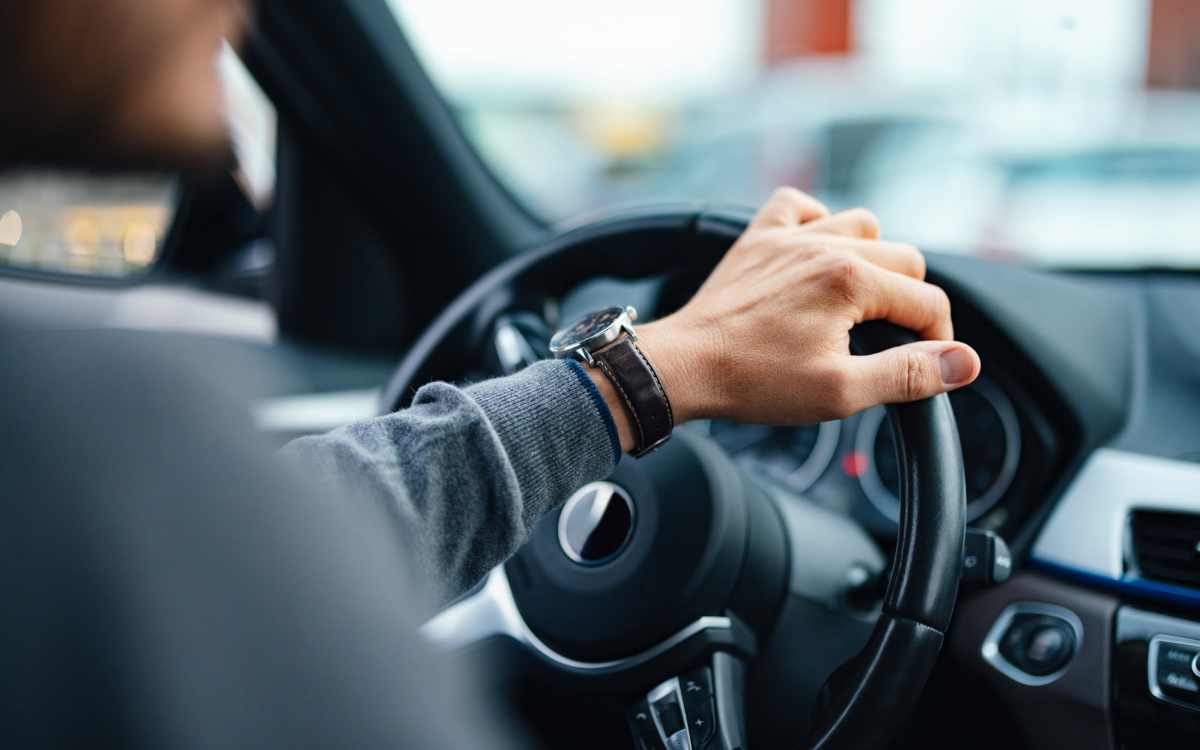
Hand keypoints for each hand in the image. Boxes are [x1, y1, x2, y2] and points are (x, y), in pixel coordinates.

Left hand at [625, 188, 979, 441]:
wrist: (683, 367)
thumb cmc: (754, 381)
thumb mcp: (840, 391)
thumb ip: (908, 373)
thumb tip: (964, 362)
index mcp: (851, 280)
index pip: (927, 301)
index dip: (939, 340)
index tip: (927, 366)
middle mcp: (824, 245)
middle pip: (904, 258)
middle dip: (910, 302)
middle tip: (891, 341)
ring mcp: (788, 236)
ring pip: (861, 225)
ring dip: (872, 258)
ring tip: (859, 302)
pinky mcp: (757, 238)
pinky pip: (798, 205)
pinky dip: (815, 221)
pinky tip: (814, 253)